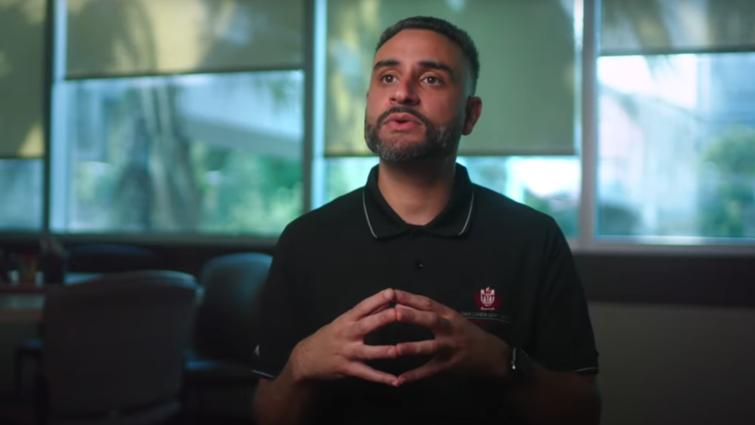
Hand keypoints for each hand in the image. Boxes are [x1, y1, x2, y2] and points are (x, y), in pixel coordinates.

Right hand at [288, 288, 399, 386]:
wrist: (306, 360)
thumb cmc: (329, 337)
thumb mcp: (344, 322)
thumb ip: (366, 313)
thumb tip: (387, 302)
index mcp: (346, 320)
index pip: (362, 307)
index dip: (376, 299)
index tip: (391, 292)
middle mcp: (346, 335)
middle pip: (365, 326)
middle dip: (382, 319)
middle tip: (398, 313)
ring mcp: (347, 353)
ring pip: (367, 352)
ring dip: (383, 352)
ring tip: (398, 351)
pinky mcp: (348, 369)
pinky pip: (367, 374)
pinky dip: (381, 378)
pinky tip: (396, 381)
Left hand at [393, 290, 510, 384]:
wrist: (493, 356)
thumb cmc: (468, 334)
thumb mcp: (452, 319)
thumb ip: (429, 312)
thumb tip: (401, 305)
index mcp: (449, 315)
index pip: (428, 303)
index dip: (410, 297)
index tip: (391, 292)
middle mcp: (450, 329)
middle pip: (431, 321)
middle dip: (413, 317)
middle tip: (394, 313)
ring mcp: (451, 348)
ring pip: (431, 348)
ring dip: (414, 348)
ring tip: (396, 350)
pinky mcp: (450, 366)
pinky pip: (430, 371)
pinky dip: (415, 376)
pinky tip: (400, 380)